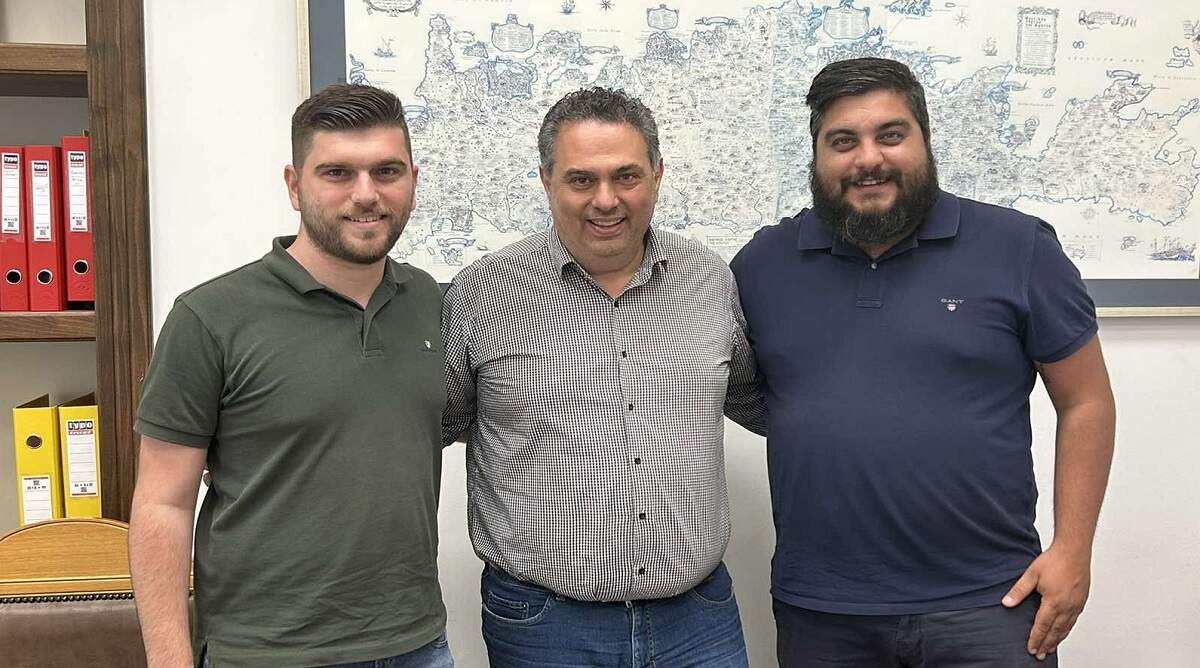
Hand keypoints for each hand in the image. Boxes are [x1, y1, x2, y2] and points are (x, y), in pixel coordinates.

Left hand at [1002, 545, 1090, 660]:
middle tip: (1040, 655)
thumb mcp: (1031, 574)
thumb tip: (1006, 603)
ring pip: (1066, 628)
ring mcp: (1076, 605)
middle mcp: (1067, 606)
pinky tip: (1063, 632)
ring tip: (1050, 649)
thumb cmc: (1055, 560)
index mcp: (1054, 602)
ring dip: (1057, 640)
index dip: (1036, 639)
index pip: (1042, 626)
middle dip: (1047, 644)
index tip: (1031, 649)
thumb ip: (1019, 590)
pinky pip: (1073, 621)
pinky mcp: (1081, 601)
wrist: (1075, 550)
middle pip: (1056, 632)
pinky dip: (1067, 630)